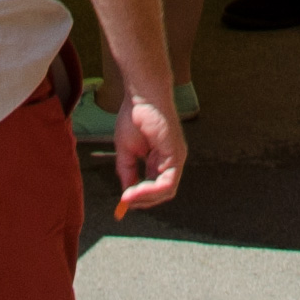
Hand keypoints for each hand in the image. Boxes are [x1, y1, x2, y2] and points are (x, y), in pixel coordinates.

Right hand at [106, 87, 185, 215]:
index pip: (154, 186)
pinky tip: (135, 189)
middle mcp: (171, 161)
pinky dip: (151, 191)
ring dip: (145, 198)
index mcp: (159, 160)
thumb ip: (127, 172)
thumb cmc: (134, 117)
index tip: (123, 203)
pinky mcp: (177, 155)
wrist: (142, 96)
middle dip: (142, 201)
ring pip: (166, 191)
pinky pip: (168, 183)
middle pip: (161, 193)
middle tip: (125, 202)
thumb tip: (126, 194)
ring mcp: (176, 159)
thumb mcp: (125, 150)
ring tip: (128, 196)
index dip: (139, 197)